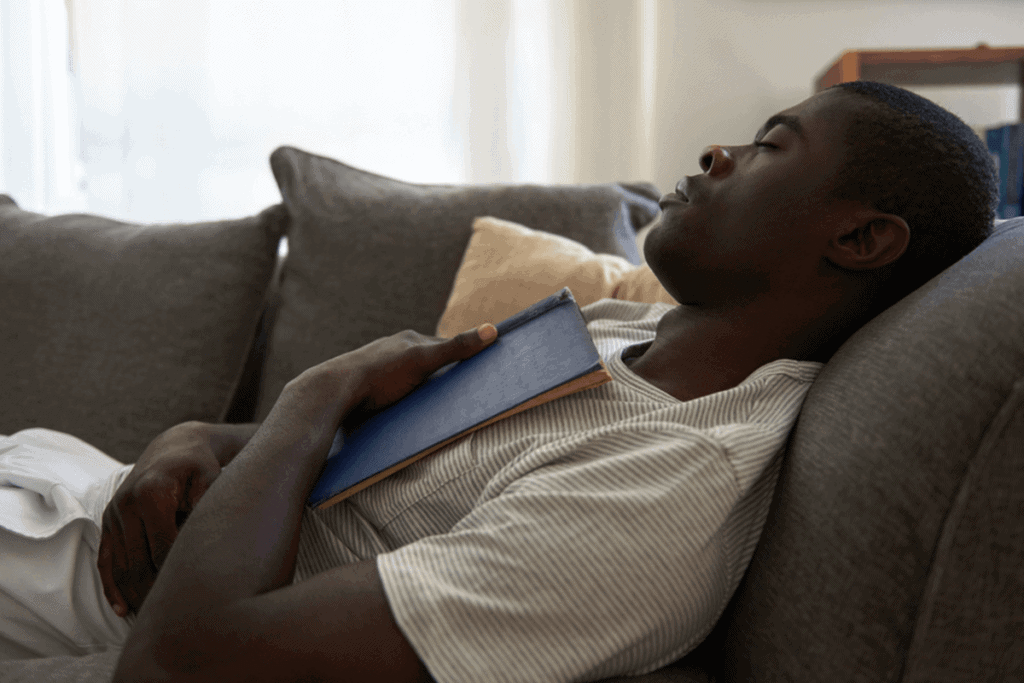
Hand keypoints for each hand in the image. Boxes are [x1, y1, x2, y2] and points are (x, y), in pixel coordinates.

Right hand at [97, 422, 243, 616]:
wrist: (174, 448)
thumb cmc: (202, 466)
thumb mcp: (212, 478)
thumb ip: (209, 507)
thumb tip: (210, 543)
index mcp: (153, 493)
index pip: (164, 547)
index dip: (177, 573)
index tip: (195, 596)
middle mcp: (127, 504)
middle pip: (139, 562)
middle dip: (153, 592)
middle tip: (175, 618)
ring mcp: (114, 513)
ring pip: (120, 565)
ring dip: (133, 594)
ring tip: (151, 618)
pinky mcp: (107, 521)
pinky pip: (105, 559)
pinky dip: (112, 586)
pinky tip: (122, 608)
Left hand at [276, 324, 498, 452]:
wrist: (333, 392)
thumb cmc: (379, 374)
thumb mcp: (423, 360)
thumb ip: (457, 347)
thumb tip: (492, 330)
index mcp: (406, 341)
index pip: (442, 348)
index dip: (459, 360)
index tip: (475, 374)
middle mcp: (391, 351)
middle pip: (424, 364)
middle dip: (438, 378)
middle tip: (454, 396)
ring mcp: (376, 370)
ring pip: (405, 381)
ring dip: (418, 393)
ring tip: (429, 409)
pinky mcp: (364, 390)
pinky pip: (389, 395)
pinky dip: (400, 403)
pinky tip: (402, 414)